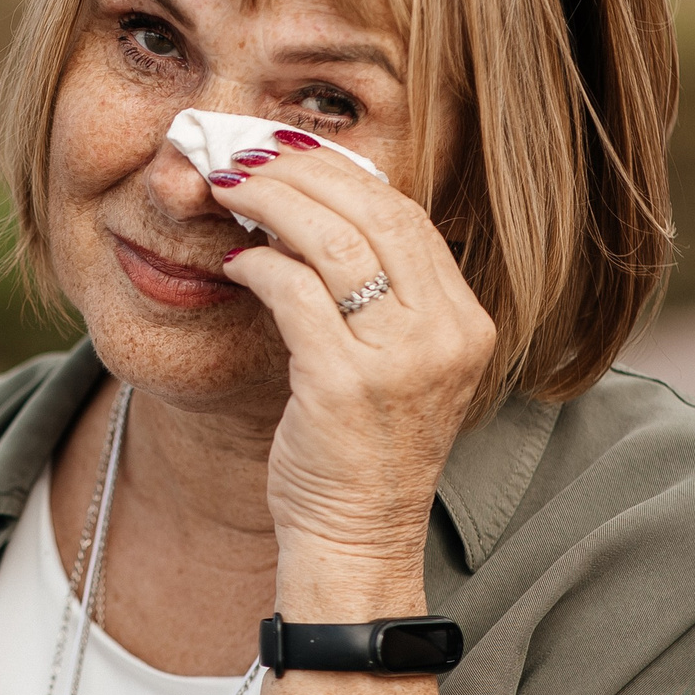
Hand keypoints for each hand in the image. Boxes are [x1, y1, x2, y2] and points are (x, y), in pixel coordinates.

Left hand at [214, 137, 495, 614]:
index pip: (410, 218)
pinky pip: (293, 294)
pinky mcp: (343, 387)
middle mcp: (445, 337)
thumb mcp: (395, 364)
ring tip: (228, 190)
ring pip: (332, 243)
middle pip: (375, 214)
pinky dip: (256, 265)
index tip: (292, 152)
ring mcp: (399, 364)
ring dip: (271, 204)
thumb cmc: (362, 452)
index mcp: (466, 324)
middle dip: (303, 172)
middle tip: (247, 155)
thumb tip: (316, 210)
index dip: (346, 174)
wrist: (356, 542)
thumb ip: (379, 295)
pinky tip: (232, 262)